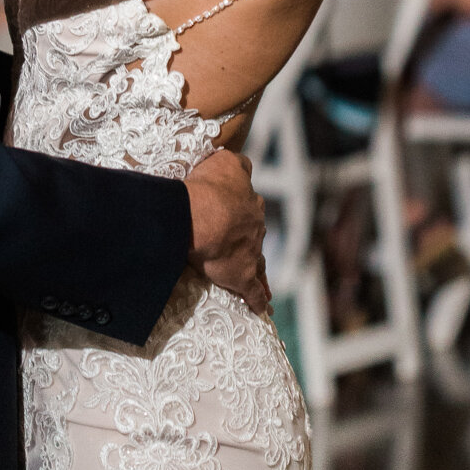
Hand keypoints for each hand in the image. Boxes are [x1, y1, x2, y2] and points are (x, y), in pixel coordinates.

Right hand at [184, 149, 270, 314]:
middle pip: (255, 233)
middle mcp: (254, 225)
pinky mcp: (242, 276)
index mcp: (247, 201)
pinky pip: (253, 291)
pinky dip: (258, 300)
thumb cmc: (209, 188)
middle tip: (246, 251)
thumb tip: (238, 160)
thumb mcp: (223, 163)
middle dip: (251, 241)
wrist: (205, 217)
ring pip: (259, 263)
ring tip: (265, 286)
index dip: (244, 209)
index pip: (250, 203)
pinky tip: (262, 309)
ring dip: (261, 275)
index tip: (240, 214)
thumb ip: (233, 163)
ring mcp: (251, 252)